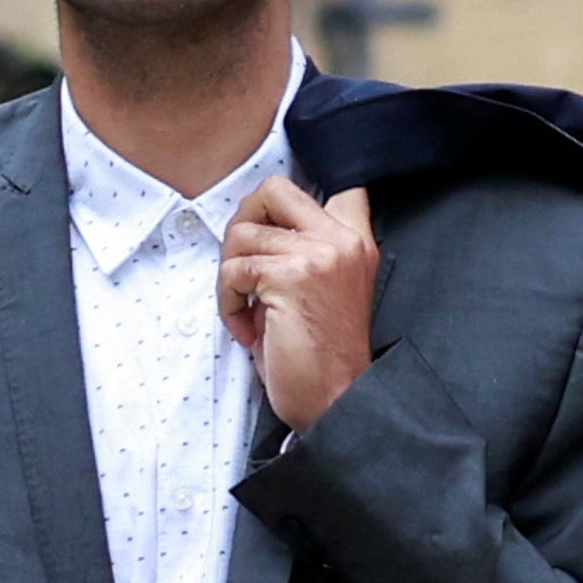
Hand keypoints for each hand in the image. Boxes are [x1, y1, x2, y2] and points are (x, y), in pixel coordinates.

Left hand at [221, 176, 378, 432]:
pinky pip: (233, 272)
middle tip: (241, 263)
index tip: (269, 235)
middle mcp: (340, 239)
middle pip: (273, 188)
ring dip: (230, 276)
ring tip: (246, 311)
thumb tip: (252, 227)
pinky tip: (247, 330)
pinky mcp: (289, 277)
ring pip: (241, 234)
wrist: (335, 399)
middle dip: (242, 221)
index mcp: (354, 239)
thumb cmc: (320, 354)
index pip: (331, 184)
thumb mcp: (322, 289)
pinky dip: (228, 303)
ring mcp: (316, 254)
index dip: (284, 204)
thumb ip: (300, 251)